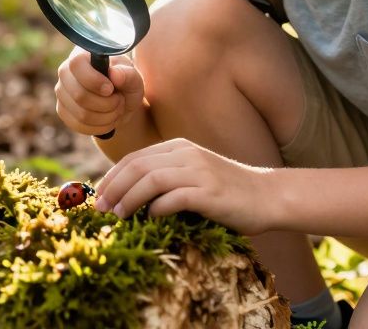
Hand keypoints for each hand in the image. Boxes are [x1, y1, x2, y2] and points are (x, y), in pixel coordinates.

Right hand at [54, 48, 144, 136]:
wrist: (121, 103)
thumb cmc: (126, 84)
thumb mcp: (134, 78)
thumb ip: (128, 74)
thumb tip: (114, 74)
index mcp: (83, 55)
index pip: (76, 64)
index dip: (93, 80)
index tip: (110, 89)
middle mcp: (66, 71)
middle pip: (79, 94)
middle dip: (106, 104)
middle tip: (120, 100)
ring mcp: (62, 92)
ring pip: (81, 114)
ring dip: (106, 116)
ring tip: (117, 109)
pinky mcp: (62, 111)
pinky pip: (78, 125)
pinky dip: (99, 127)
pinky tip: (108, 120)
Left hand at [92, 138, 279, 234]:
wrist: (268, 196)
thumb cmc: (227, 192)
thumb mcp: (193, 175)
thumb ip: (166, 179)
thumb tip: (127, 198)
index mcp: (179, 147)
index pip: (134, 158)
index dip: (111, 178)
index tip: (98, 197)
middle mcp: (186, 154)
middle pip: (136, 166)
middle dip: (113, 188)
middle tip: (100, 209)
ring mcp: (199, 171)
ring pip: (150, 180)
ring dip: (129, 199)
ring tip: (119, 216)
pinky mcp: (210, 193)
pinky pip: (173, 198)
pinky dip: (157, 209)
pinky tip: (151, 219)